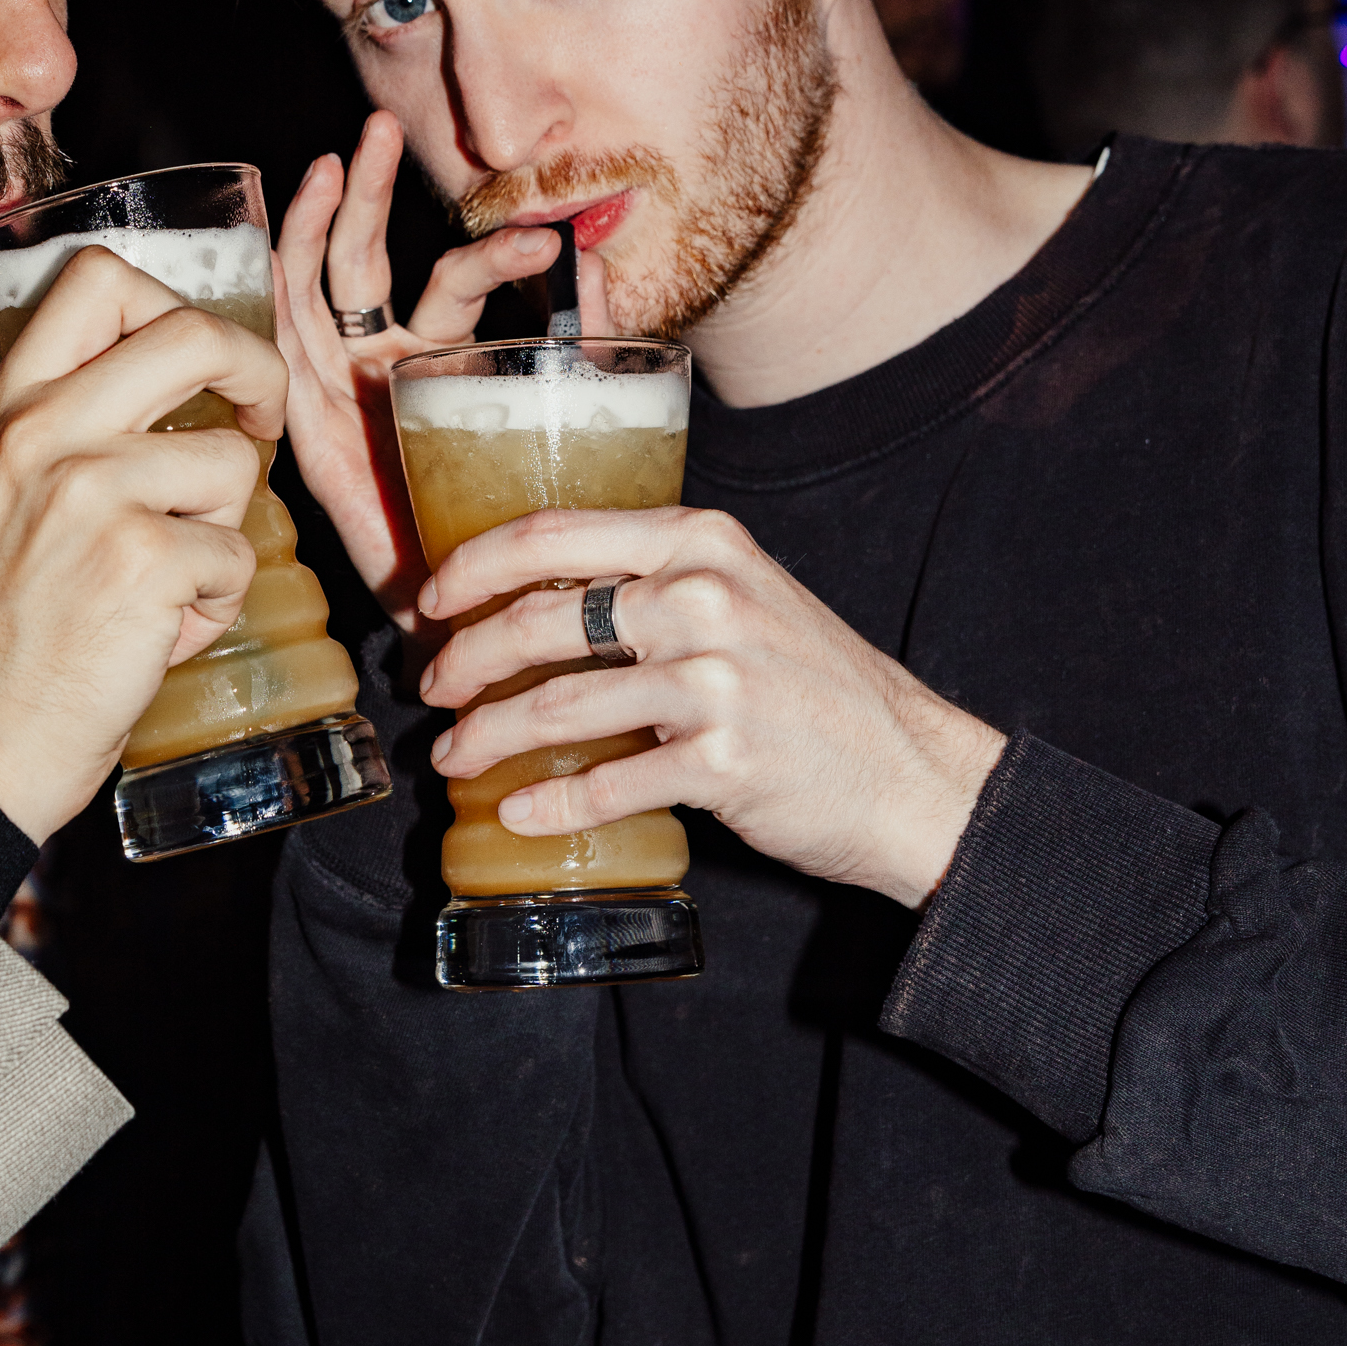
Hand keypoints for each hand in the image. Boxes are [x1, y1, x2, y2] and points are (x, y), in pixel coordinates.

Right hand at [0, 249, 286, 845]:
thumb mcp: (2, 495)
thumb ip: (70, 430)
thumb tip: (183, 391)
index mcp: (11, 408)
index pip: (98, 278)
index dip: (177, 302)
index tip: (204, 360)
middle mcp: (45, 430)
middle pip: (194, 331)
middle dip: (260, 370)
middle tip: (263, 418)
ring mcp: (93, 490)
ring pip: (231, 462)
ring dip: (224, 531)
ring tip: (167, 586)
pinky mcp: (143, 560)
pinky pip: (236, 555)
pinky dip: (216, 606)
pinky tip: (157, 636)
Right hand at [273, 112, 568, 620]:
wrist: (458, 618)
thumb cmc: (503, 524)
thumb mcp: (552, 420)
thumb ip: (577, 344)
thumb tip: (602, 265)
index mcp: (439, 359)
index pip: (455, 282)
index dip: (493, 255)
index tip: (546, 242)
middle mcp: (379, 362)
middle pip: (365, 259)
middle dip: (371, 193)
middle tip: (382, 129)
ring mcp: (334, 388)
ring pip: (315, 286)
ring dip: (319, 220)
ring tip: (333, 160)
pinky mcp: (304, 426)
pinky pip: (279, 347)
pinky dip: (272, 291)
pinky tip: (274, 244)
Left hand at [418, 503, 1004, 906]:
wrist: (914, 774)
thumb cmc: (819, 688)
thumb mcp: (747, 598)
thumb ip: (659, 585)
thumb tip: (541, 600)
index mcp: (701, 542)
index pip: (553, 532)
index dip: (473, 566)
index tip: (431, 599)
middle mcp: (704, 597)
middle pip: (539, 618)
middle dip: (465, 658)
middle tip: (434, 687)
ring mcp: (715, 678)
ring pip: (558, 703)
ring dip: (490, 736)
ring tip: (458, 756)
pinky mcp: (722, 759)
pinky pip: (606, 782)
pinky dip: (550, 803)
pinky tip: (518, 813)